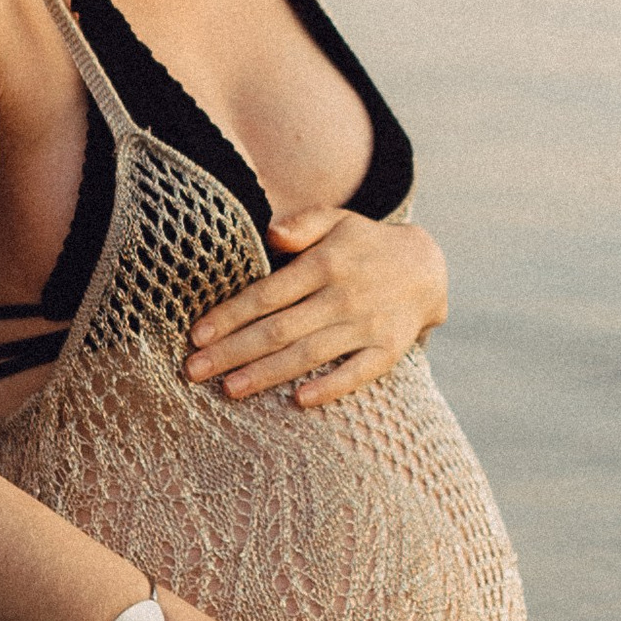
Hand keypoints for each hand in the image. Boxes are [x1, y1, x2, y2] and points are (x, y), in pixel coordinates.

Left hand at [185, 211, 447, 410]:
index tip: (197, 335)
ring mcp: (368, 325)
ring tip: (229, 389)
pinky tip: (299, 401)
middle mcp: (344, 296)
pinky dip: (331, 387)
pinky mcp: (388, 350)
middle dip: (233, 351)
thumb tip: (270, 233)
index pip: (267, 294)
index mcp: (326, 263)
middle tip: (193, 371)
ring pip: (309, 354)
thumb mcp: (336, 220)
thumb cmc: (363, 244)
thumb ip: (302, 223)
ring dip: (267, 373)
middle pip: (279, 329)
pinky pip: (358, 373)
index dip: (230, 315)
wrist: (427, 268)